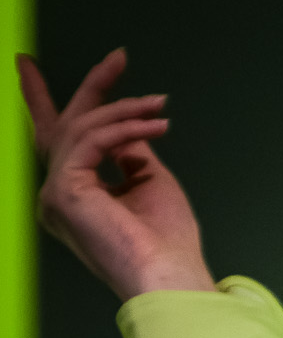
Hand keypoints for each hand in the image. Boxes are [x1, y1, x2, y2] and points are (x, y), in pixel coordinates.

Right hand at [16, 47, 215, 299]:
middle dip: (93, 88)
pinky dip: (125, 128)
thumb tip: (126, 122)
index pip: (71, 142)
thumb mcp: (149, 180)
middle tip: (118, 58)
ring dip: (126, 111)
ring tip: (160, 109)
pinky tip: (154, 126)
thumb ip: (130, 150)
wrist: (171, 279)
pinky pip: (92, 140)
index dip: (82, 103)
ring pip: (84, 129)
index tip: (101, 70)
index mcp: (79, 198)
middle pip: (66, 127)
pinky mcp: (63, 192)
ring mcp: (56, 195)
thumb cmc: (168, 244)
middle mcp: (59, 197)